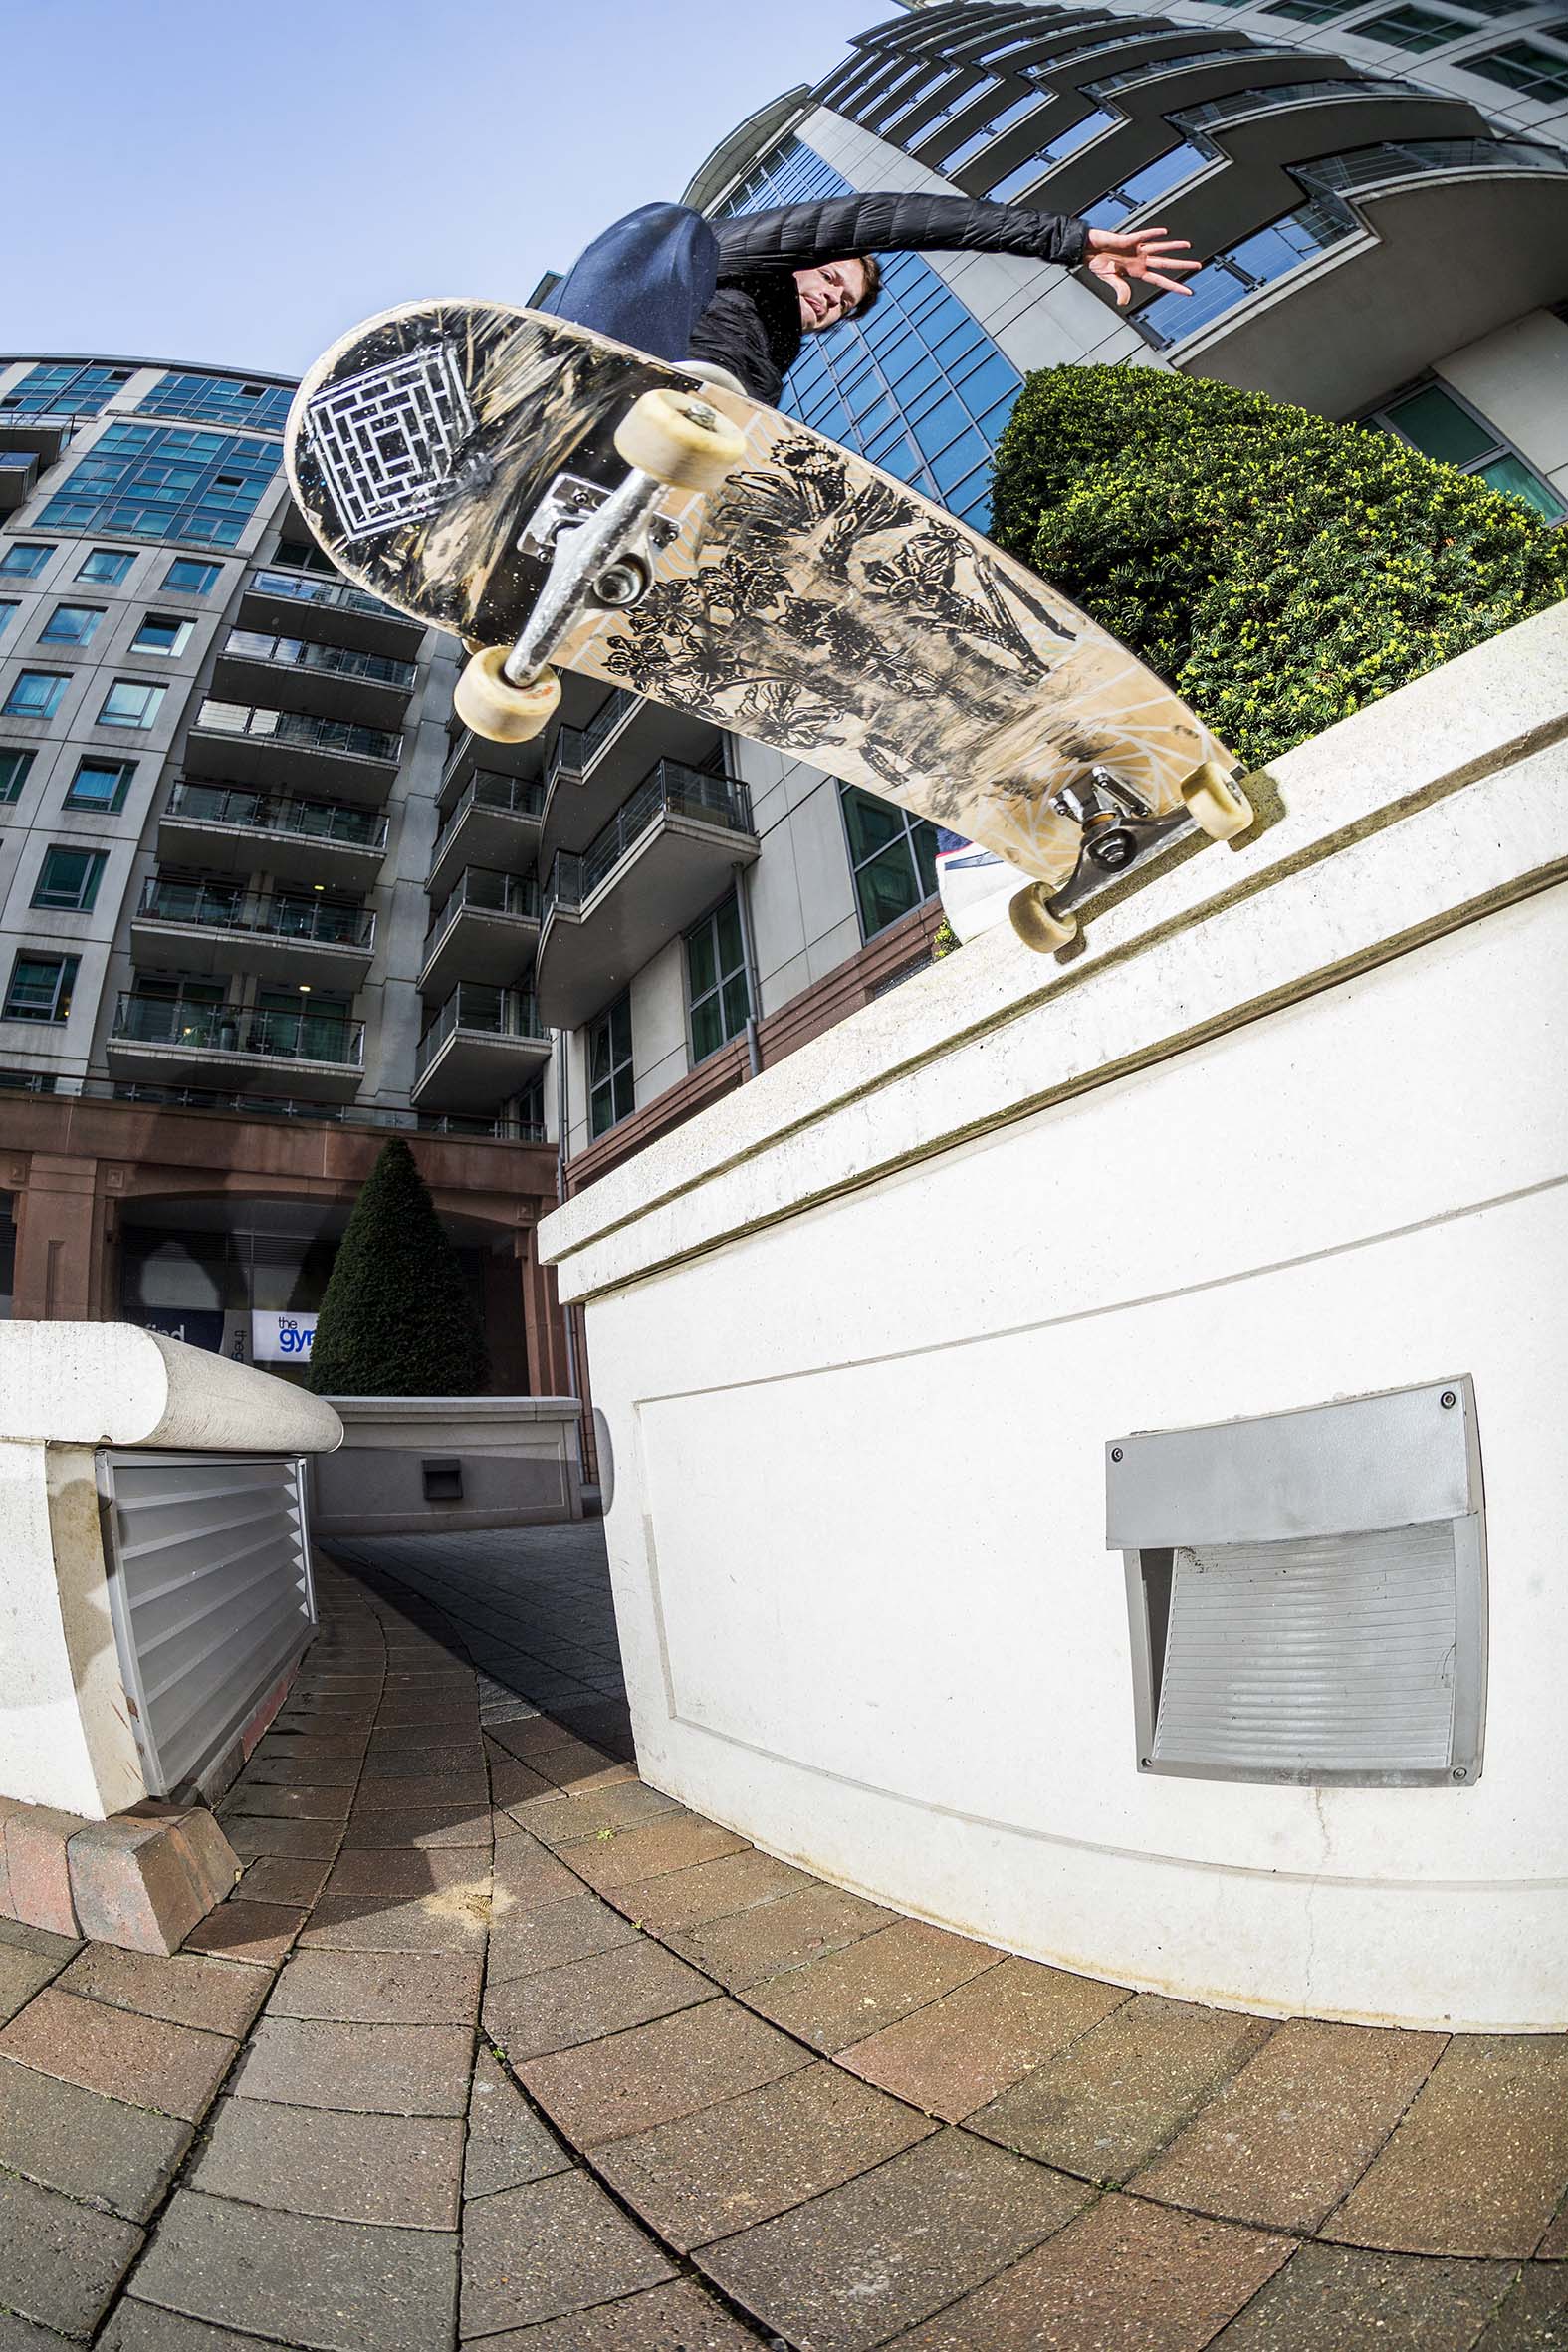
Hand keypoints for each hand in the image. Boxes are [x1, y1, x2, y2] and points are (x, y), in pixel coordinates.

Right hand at [1085, 225, 1200, 306]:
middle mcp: (1141, 260)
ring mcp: (1137, 249)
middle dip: (1182, 265)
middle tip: (1198, 266)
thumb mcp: (1109, 279)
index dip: (1174, 286)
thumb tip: (1124, 303)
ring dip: (1174, 247)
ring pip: (1160, 248)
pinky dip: (1153, 234)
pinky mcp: (1130, 239)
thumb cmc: (1097, 263)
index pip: (1160, 280)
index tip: (1187, 291)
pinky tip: (1164, 232)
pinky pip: (1143, 236)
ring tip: (1188, 246)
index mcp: (1137, 272)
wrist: (1088, 248)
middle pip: (1165, 263)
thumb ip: (1120, 289)